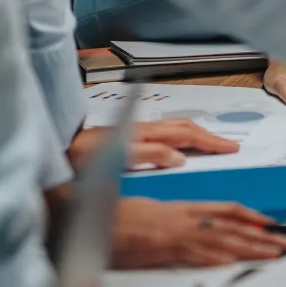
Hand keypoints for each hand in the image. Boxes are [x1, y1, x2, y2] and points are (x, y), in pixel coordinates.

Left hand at [71, 119, 239, 169]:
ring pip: (176, 127)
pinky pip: (166, 132)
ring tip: (214, 143)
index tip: (229, 149)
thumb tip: (178, 158)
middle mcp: (143, 129)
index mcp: (143, 134)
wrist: (55, 150)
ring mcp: (137, 131)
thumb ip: (147, 155)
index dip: (209, 142)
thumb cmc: (79, 159)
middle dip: (210, 136)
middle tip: (230, 146)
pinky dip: (183, 136)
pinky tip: (183, 145)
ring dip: (198, 134)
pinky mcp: (129, 136)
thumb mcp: (114, 158)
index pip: (186, 136)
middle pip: (185, 127)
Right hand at [111, 198, 285, 268]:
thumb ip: (176, 223)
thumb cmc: (118, 217)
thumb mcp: (152, 213)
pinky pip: (197, 254)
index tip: (272, 224)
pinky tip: (237, 262)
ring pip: (223, 240)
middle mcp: (185, 218)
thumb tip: (195, 233)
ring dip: (252, 248)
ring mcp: (176, 234)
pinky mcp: (164, 249)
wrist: (91, 215)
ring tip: (277, 253)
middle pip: (233, 226)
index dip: (252, 216)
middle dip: (265, 236)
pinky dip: (218, 257)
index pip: (227, 210)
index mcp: (184, 208)